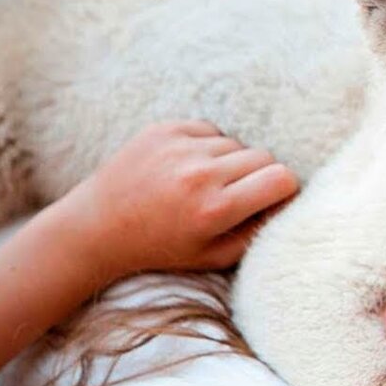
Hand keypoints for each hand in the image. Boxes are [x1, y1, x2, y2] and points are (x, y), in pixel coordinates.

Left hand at [63, 120, 298, 277]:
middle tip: (236, 194)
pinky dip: (207, 147)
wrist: (97, 226)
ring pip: (237, 144)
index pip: (282, 178)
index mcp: (215, 209)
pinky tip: (187, 167)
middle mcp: (199, 174)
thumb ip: (258, 233)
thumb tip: (288, 203)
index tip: (271, 199)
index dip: (283, 190)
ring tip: (205, 184)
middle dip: (259, 176)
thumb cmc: (161, 247)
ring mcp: (180, 148)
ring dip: (230, 162)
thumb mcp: (214, 256)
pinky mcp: (165, 129)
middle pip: (264, 157)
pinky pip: (210, 130)